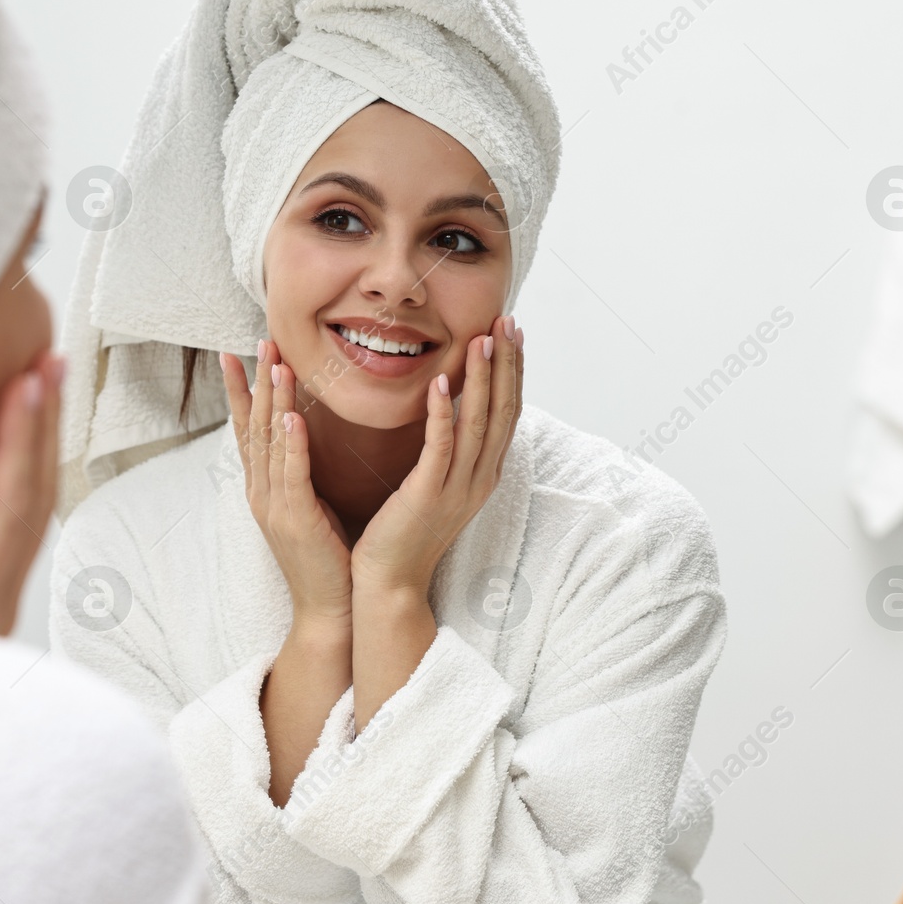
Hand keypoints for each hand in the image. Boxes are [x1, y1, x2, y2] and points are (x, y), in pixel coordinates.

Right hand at [0, 349, 64, 635]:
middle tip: (51, 359)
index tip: (28, 382)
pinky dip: (15, 474)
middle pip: (34, 504)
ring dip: (35, 445)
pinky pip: (10, 525)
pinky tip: (9, 442)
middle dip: (43, 428)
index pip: (8, 511)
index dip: (20, 442)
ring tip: (40, 382)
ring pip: (28, 513)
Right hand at [220, 339, 352, 625]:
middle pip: (253, 428)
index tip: (238, 354)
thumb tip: (306, 434)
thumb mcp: (310, 507)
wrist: (329, 609)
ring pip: (269, 444)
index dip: (242, 391)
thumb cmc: (326, 558)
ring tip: (275, 364)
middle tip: (258, 341)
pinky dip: (291, 444)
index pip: (248, 430)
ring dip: (272, 401)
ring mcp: (274, 507)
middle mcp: (261, 493)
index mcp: (264, 489)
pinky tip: (292, 417)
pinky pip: (292, 475)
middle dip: (254, 382)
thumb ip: (302, 472)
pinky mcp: (295, 521)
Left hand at [351, 314, 523, 596]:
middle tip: (508, 320)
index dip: (512, 370)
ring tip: (483, 338)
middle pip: (503, 411)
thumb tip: (453, 409)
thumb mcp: (437, 484)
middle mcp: (479, 479)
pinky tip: (443, 383)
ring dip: (482, 379)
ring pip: (478, 424)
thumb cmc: (405, 532)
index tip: (510, 331)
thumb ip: (450, 449)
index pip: (507, 411)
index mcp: (483, 474)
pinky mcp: (428, 496)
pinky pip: (441, 448)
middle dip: (507, 363)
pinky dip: (444, 414)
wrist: (390, 583)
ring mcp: (457, 488)